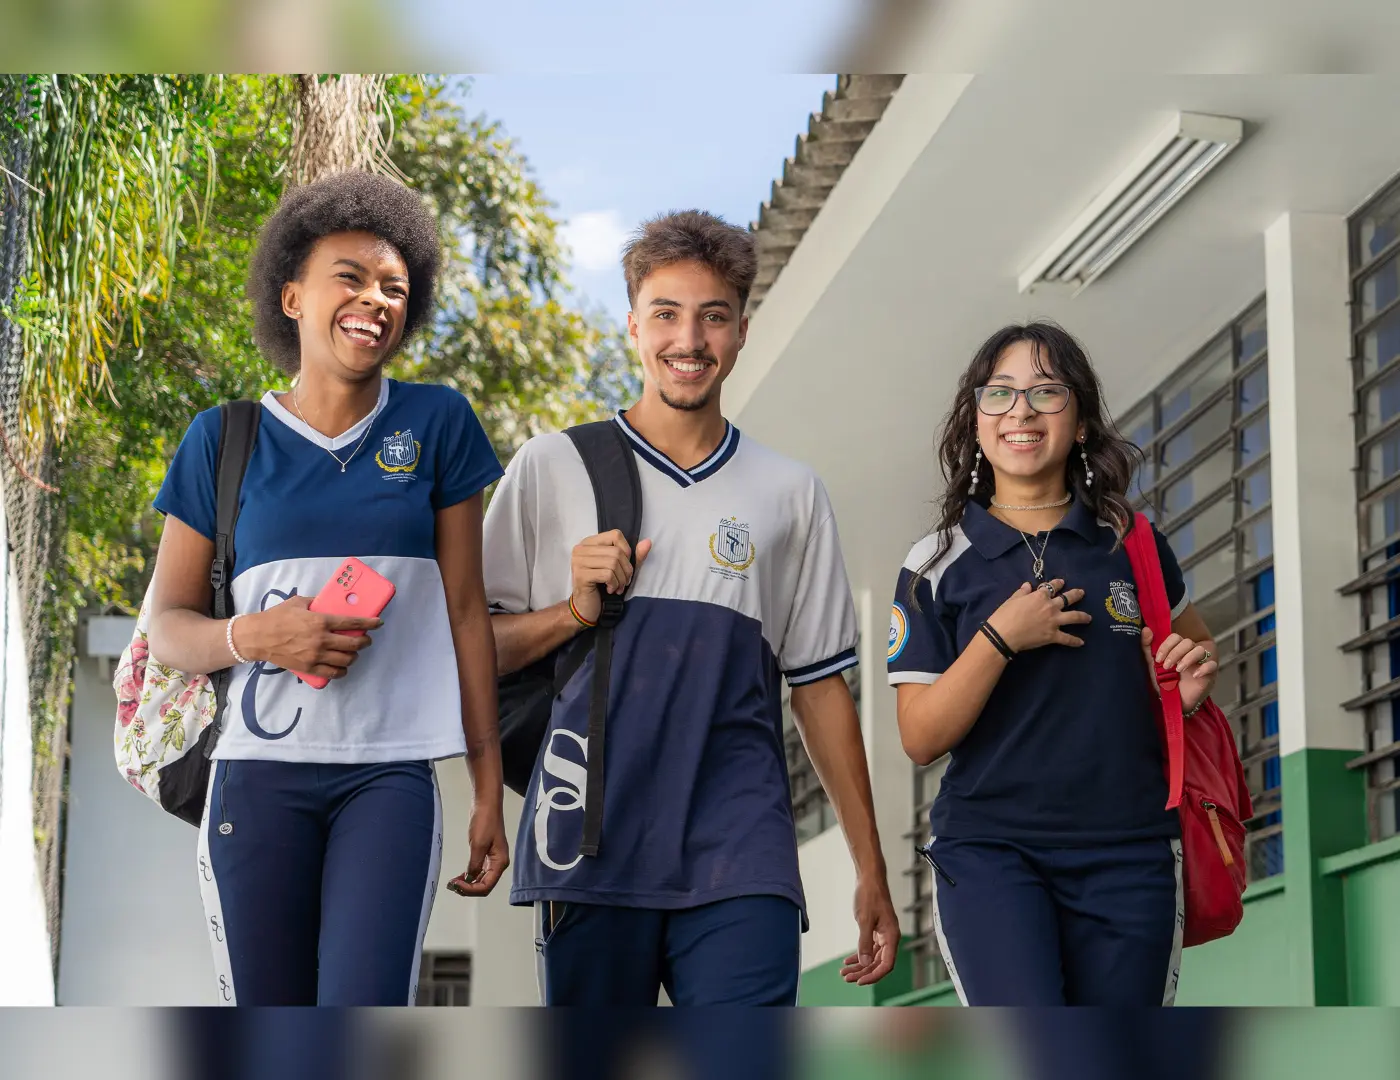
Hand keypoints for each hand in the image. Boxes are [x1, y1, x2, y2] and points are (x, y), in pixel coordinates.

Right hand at [237, 594, 379, 679]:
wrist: (257, 637)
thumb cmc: (277, 617)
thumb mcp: (299, 602)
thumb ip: (317, 602)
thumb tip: (329, 602)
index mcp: (321, 621)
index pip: (352, 622)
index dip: (369, 623)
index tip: (378, 623)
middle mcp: (322, 639)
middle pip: (354, 643)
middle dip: (365, 641)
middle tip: (366, 639)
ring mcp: (316, 655)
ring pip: (346, 660)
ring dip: (354, 656)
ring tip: (353, 652)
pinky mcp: (309, 668)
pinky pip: (333, 673)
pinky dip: (342, 670)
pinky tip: (343, 667)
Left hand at [446, 796, 509, 897]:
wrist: (486, 805)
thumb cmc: (484, 823)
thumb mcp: (478, 844)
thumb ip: (474, 864)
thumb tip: (469, 880)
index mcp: (500, 863)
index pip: (486, 886)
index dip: (471, 889)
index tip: (456, 884)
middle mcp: (498, 864)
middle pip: (484, 885)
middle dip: (468, 888)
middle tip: (452, 885)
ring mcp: (492, 860)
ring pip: (481, 879)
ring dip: (468, 883)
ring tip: (453, 882)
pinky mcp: (486, 854)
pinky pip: (479, 871)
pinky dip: (469, 875)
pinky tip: (460, 876)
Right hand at [569, 530, 652, 624]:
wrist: (585, 607)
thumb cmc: (602, 586)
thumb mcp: (621, 569)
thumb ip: (634, 556)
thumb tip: (648, 542)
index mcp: (589, 543)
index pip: (615, 535)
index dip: (626, 550)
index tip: (624, 566)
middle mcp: (581, 549)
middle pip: (616, 552)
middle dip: (626, 570)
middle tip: (625, 582)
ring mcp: (579, 561)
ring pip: (613, 563)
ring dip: (621, 579)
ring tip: (618, 587)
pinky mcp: (581, 575)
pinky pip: (607, 574)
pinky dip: (614, 584)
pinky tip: (610, 590)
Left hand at [840, 874, 899, 985]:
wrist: (869, 878)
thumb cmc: (869, 895)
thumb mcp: (864, 919)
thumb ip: (864, 942)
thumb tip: (864, 964)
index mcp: (891, 936)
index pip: (886, 965)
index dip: (874, 976)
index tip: (859, 982)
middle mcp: (890, 938)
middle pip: (878, 963)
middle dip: (863, 972)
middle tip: (846, 978)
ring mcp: (883, 935)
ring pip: (873, 957)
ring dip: (859, 966)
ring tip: (844, 973)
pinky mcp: (876, 930)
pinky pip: (869, 948)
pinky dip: (859, 955)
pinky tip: (848, 961)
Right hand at [985, 579, 1091, 653]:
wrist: (1004, 634)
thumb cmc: (1005, 615)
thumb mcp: (1012, 600)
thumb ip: (1022, 592)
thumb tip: (1028, 585)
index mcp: (1040, 596)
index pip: (1051, 587)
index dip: (1057, 583)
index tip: (1062, 582)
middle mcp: (1051, 606)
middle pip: (1067, 599)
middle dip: (1076, 595)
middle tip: (1082, 593)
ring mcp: (1054, 621)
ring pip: (1073, 617)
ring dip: (1083, 616)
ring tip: (1089, 618)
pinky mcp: (1053, 635)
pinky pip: (1067, 638)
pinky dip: (1074, 641)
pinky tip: (1082, 642)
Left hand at [1141, 626, 1218, 713]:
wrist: (1171, 702)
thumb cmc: (1162, 682)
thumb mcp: (1150, 665)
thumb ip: (1147, 647)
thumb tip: (1146, 630)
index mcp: (1176, 649)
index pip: (1175, 637)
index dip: (1167, 645)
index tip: (1158, 659)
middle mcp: (1189, 653)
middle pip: (1187, 642)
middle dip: (1175, 653)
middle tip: (1167, 666)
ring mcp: (1200, 663)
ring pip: (1200, 650)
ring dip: (1188, 658)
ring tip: (1178, 670)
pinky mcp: (1208, 674)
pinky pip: (1212, 665)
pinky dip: (1204, 668)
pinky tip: (1194, 675)